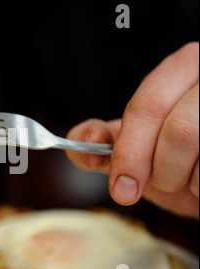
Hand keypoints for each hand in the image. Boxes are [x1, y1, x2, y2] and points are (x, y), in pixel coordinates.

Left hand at [65, 42, 198, 218]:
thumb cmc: (177, 160)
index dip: (129, 153)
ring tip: (190, 176)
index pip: (146, 107)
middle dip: (162, 171)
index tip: (121, 189)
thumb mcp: (137, 150)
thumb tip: (88, 141)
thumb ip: (104, 146)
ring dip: (188, 180)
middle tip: (160, 185)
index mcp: (181, 68)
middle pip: (179, 130)